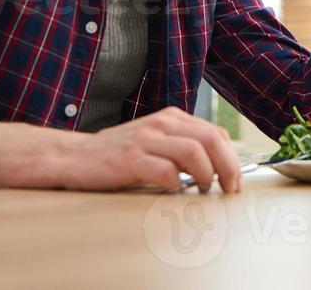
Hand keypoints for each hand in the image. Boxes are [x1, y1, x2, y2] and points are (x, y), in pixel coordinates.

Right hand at [58, 106, 242, 192]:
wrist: (74, 156)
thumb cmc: (119, 154)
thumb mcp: (155, 140)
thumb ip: (181, 146)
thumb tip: (218, 166)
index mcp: (172, 118)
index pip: (215, 132)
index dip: (232, 157)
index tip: (236, 180)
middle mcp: (162, 124)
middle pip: (210, 139)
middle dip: (228, 166)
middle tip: (230, 188)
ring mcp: (146, 140)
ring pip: (194, 152)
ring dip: (206, 174)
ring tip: (204, 190)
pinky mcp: (130, 159)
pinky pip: (165, 171)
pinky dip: (176, 184)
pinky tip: (173, 192)